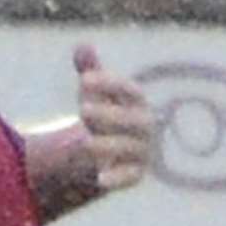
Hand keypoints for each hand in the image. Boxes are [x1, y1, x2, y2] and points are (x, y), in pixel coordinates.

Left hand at [74, 44, 152, 191]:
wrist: (110, 152)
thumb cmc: (103, 115)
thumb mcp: (94, 93)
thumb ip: (90, 71)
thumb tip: (82, 45)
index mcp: (136, 102)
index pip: (129, 90)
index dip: (109, 83)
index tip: (83, 79)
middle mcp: (143, 126)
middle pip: (133, 120)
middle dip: (109, 115)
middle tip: (82, 111)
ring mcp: (141, 151)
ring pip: (129, 148)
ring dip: (107, 144)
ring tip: (84, 142)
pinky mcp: (134, 174)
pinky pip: (130, 177)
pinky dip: (116, 178)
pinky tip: (99, 180)